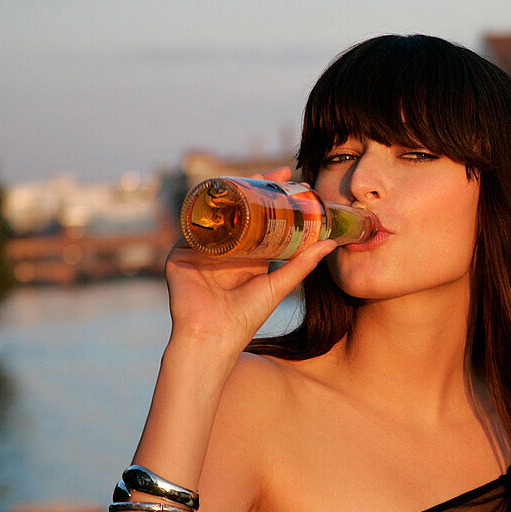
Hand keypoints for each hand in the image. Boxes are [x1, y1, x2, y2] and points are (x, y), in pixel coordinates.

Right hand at [166, 167, 335, 351]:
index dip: (273, 200)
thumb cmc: (245, 318)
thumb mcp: (278, 285)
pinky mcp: (179, 254)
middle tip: (277, 173)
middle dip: (256, 188)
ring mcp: (200, 250)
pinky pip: (190, 224)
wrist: (212, 337)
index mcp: (246, 257)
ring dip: (232, 191)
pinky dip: (201, 207)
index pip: (260, 220)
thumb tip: (331, 243)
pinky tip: (216, 191)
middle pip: (238, 210)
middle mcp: (223, 249)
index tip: (293, 181)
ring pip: (216, 212)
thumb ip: (302, 264)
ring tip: (253, 176)